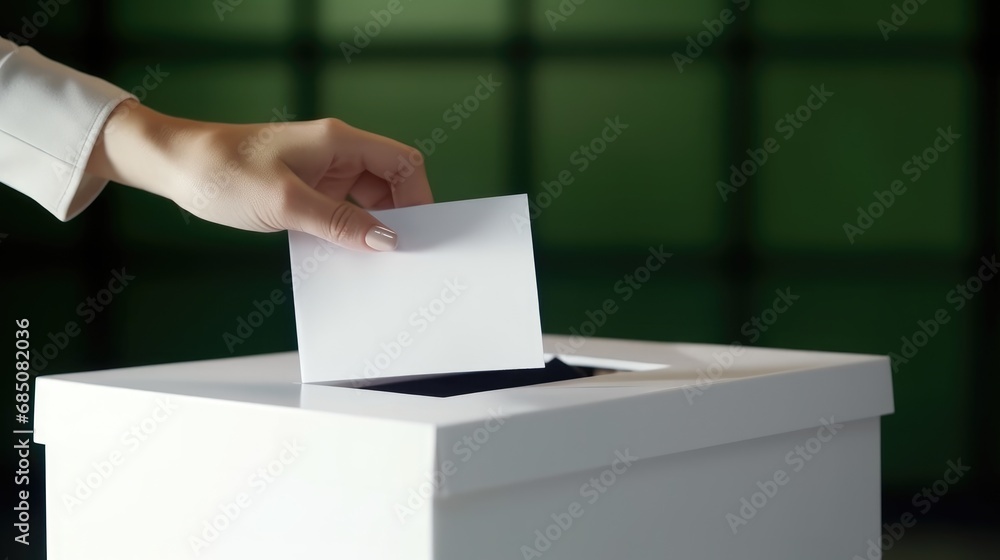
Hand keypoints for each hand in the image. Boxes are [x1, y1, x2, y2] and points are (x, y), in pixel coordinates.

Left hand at [85, 100, 432, 250]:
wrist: (174, 165)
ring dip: (368, 226)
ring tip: (366, 257)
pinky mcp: (304, 187)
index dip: (419, 196)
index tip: (417, 232)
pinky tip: (339, 251)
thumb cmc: (223, 172)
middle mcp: (335, 152)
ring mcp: (320, 170)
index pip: (402, 162)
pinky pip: (339, 208)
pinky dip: (345, 229)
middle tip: (396, 254)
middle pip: (389, 182)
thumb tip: (386, 240)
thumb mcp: (287, 203)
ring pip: (365, 198)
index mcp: (339, 141)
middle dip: (397, 216)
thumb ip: (340, 222)